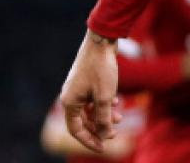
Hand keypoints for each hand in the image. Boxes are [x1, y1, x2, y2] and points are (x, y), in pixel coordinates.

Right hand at [59, 30, 121, 154]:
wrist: (102, 41)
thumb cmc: (101, 69)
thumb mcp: (105, 97)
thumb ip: (103, 119)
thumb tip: (104, 135)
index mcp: (70, 102)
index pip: (75, 130)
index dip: (89, 141)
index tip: (103, 148)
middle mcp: (71, 96)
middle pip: (83, 121)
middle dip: (98, 128)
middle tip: (114, 134)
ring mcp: (78, 88)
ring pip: (89, 110)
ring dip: (103, 116)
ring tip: (119, 118)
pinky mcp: (86, 81)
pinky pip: (92, 99)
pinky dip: (104, 103)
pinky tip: (117, 101)